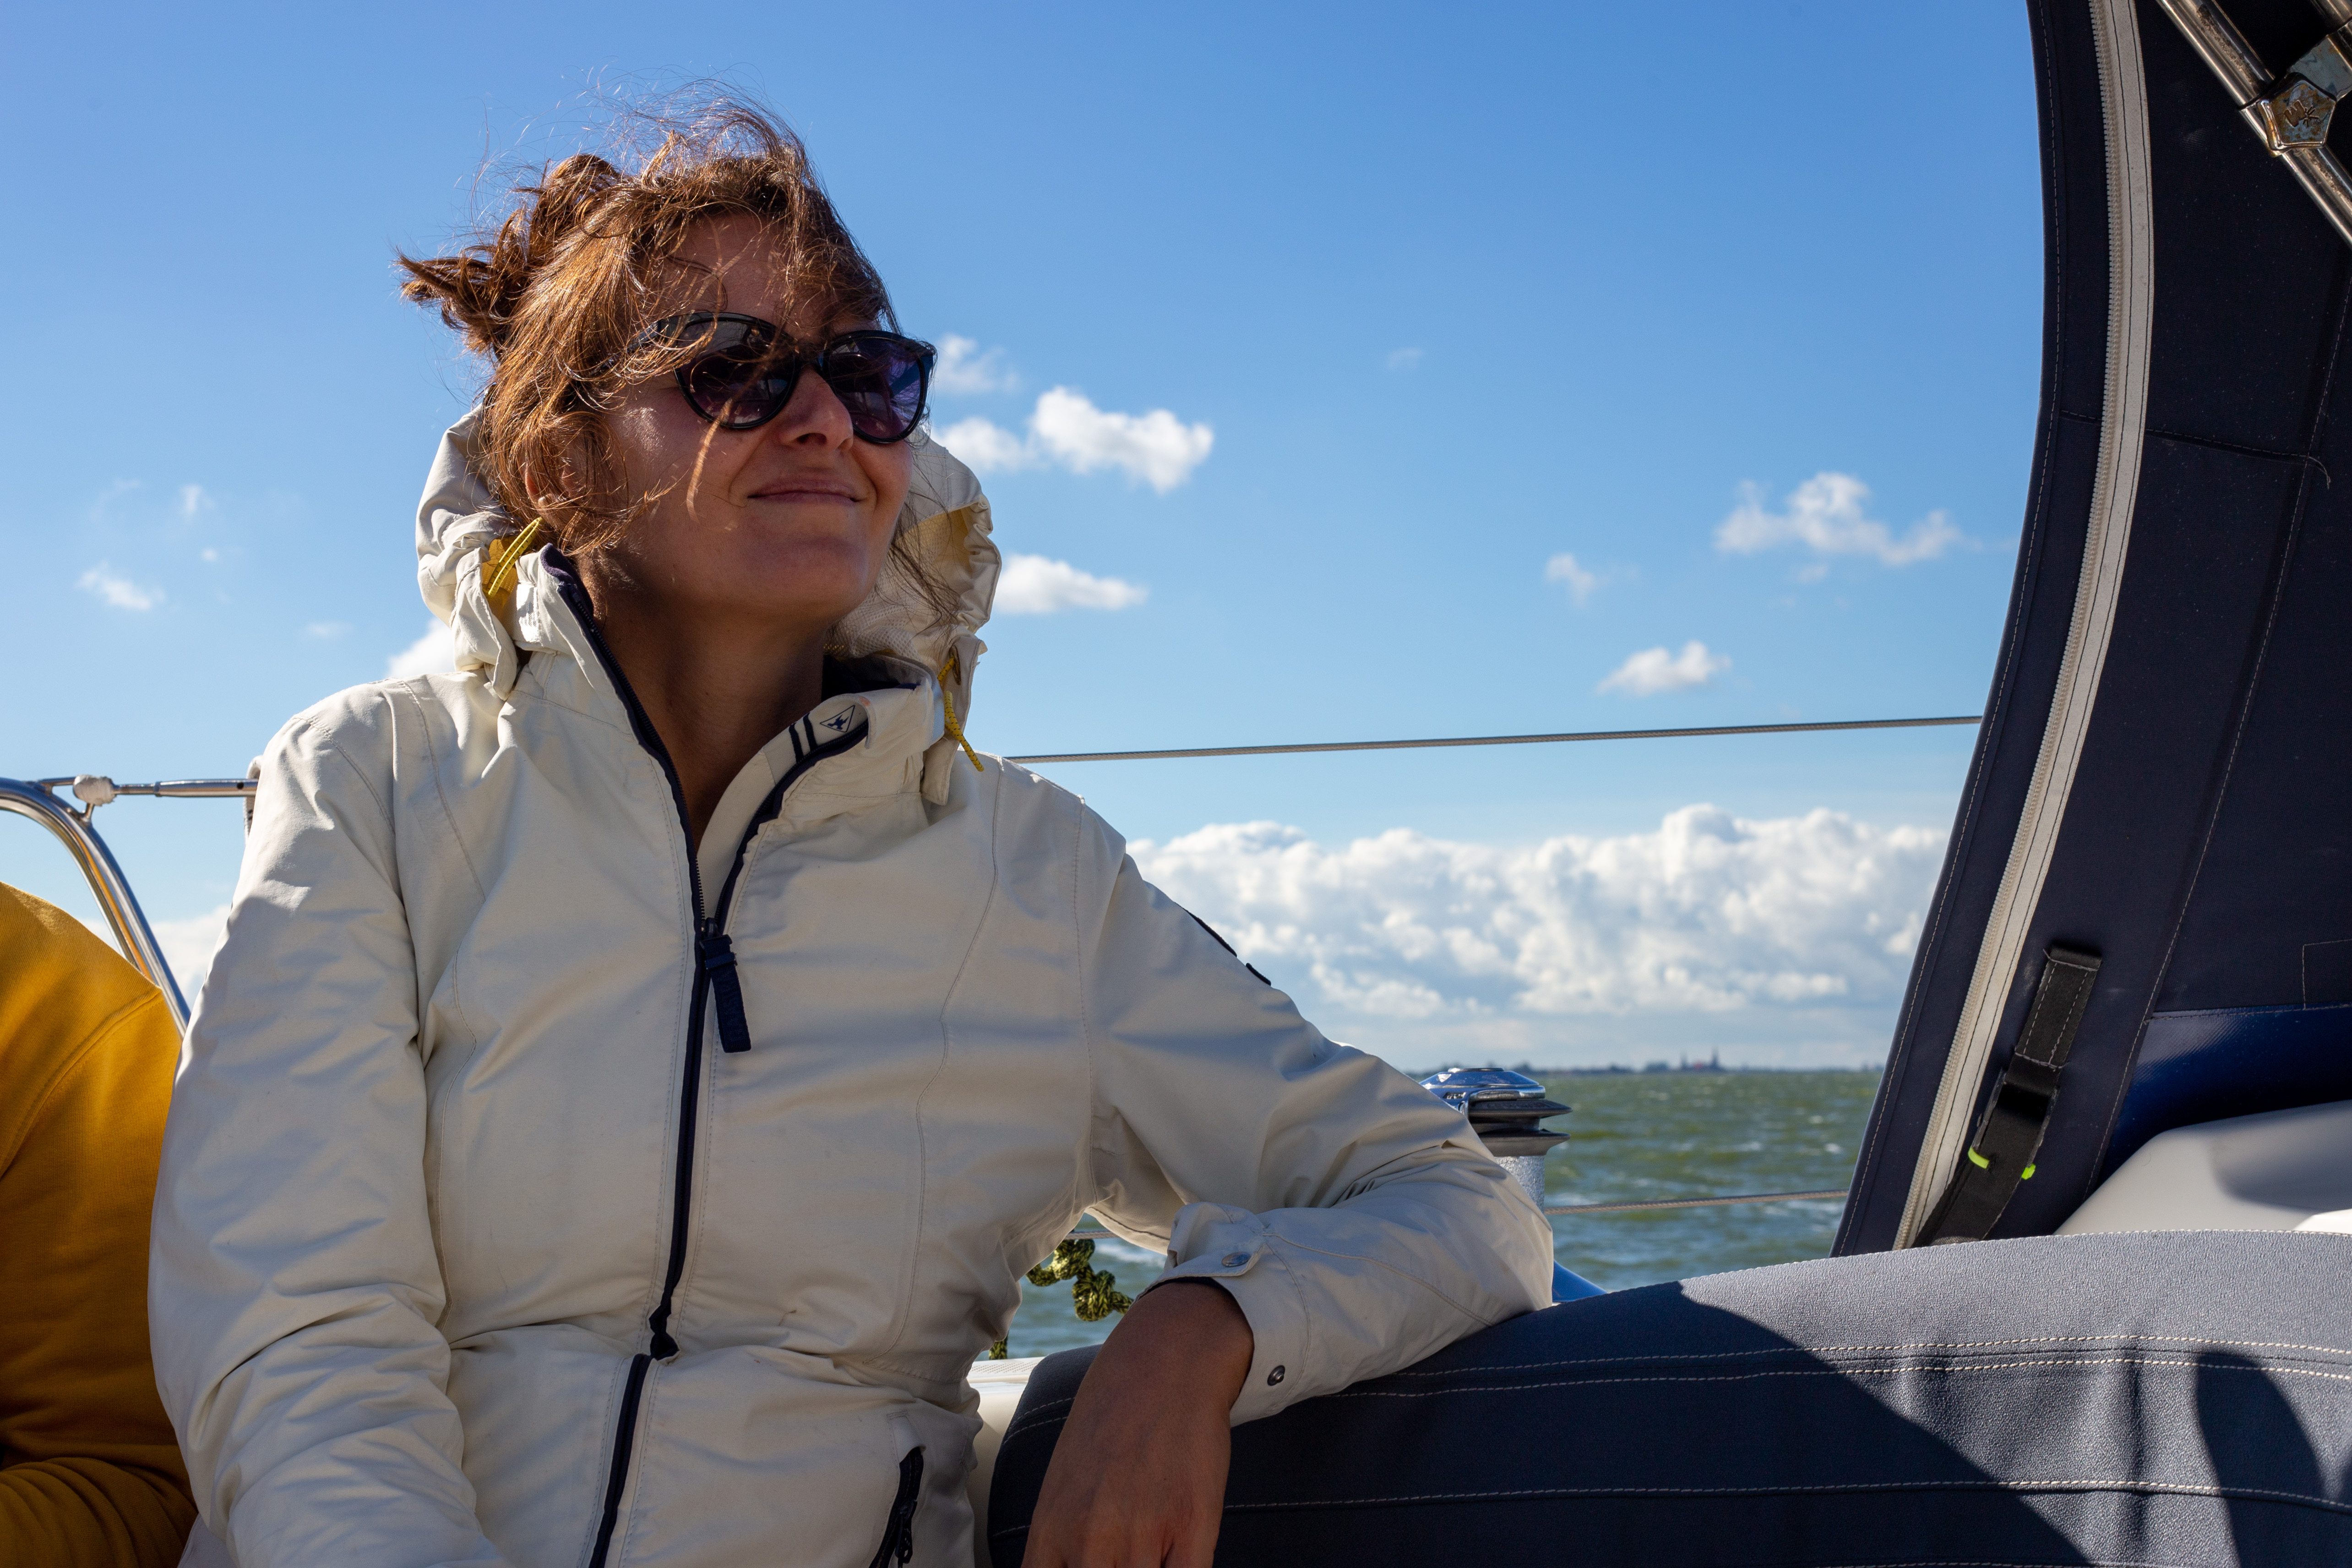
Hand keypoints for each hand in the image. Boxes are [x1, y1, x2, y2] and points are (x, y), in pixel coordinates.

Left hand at [1023, 1279, 1254, 1566]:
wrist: (1164, 1364)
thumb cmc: (1111, 1422)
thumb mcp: (1063, 1482)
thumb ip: (1059, 1543)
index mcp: (1051, 1531)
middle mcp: (1089, 1540)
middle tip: (1125, 1564)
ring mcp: (1142, 1536)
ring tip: (1151, 1558)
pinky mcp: (1193, 1527)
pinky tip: (1180, 1560)